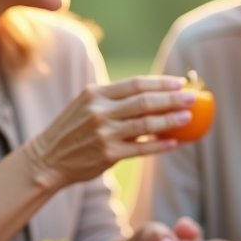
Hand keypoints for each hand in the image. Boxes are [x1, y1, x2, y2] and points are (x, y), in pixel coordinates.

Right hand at [23, 76, 194, 190]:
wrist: (47, 158)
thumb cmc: (73, 130)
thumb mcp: (86, 106)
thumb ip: (114, 99)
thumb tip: (152, 95)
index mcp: (95, 93)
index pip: (135, 83)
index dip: (160, 82)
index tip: (180, 82)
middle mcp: (99, 111)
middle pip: (144, 102)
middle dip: (172, 99)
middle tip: (192, 97)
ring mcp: (104, 134)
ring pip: (145, 125)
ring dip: (170, 121)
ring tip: (188, 117)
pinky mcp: (108, 155)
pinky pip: (141, 149)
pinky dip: (159, 146)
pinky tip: (174, 143)